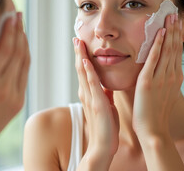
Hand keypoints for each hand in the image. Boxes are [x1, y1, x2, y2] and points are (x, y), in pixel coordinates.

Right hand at [0, 12, 29, 169]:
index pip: (6, 49)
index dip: (11, 30)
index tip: (12, 16)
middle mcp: (5, 89)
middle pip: (19, 53)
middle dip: (19, 32)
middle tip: (18, 17)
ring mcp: (14, 97)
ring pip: (25, 64)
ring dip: (25, 45)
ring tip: (21, 30)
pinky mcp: (18, 104)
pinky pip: (25, 76)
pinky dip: (25, 60)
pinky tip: (21, 52)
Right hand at [73, 38, 118, 168]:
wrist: (103, 146)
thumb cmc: (106, 128)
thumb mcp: (106, 106)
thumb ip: (105, 95)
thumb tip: (106, 85)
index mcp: (89, 94)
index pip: (84, 72)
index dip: (82, 57)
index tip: (81, 44)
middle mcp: (86, 94)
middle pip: (81, 69)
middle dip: (79, 53)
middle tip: (76, 37)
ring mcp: (90, 98)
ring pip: (83, 73)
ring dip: (81, 57)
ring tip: (78, 43)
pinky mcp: (97, 104)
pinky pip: (92, 85)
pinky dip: (88, 72)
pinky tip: (85, 61)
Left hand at [133, 13, 182, 137]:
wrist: (153, 131)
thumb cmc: (155, 115)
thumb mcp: (163, 94)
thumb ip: (162, 80)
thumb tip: (160, 71)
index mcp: (174, 78)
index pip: (176, 53)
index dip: (176, 37)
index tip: (176, 23)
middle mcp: (171, 76)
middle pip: (174, 48)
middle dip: (175, 30)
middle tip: (175, 13)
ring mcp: (161, 78)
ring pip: (167, 51)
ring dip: (168, 32)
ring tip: (169, 17)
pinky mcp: (148, 82)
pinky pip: (154, 60)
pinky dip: (157, 45)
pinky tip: (159, 33)